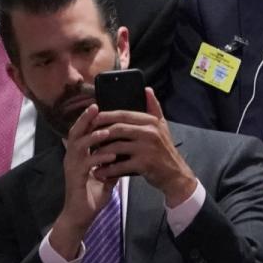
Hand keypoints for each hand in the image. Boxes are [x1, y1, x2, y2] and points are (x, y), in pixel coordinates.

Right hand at [49, 104, 119, 259]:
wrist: (80, 217)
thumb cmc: (90, 196)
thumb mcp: (104, 175)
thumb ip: (111, 162)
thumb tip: (123, 151)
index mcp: (77, 155)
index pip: (80, 131)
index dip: (87, 118)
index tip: (99, 105)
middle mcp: (71, 158)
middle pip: (74, 132)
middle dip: (85, 119)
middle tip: (96, 106)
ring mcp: (72, 168)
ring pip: (78, 145)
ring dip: (93, 137)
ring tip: (107, 130)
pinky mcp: (76, 179)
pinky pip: (86, 164)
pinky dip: (99, 158)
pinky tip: (112, 155)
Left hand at [92, 88, 196, 206]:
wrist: (175, 174)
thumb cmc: (165, 150)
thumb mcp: (162, 126)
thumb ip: (154, 107)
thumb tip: (146, 89)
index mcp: (150, 121)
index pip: (123, 114)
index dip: (105, 115)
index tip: (92, 119)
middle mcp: (149, 132)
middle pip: (118, 128)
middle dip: (100, 132)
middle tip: (87, 137)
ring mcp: (146, 148)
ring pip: (116, 146)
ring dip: (101, 152)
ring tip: (91, 156)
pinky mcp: (144, 164)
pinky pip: (120, 165)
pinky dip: (108, 169)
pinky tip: (99, 171)